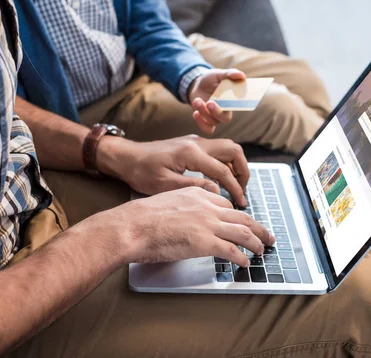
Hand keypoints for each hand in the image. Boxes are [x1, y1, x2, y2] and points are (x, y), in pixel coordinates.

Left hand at [96, 135, 249, 206]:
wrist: (127, 157)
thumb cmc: (141, 172)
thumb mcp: (165, 185)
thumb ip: (194, 187)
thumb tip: (217, 192)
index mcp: (191, 153)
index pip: (223, 170)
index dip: (235, 188)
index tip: (241, 202)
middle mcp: (197, 143)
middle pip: (233, 150)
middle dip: (243, 171)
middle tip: (242, 191)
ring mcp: (195, 141)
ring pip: (228, 148)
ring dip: (236, 166)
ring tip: (235, 186)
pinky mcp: (192, 144)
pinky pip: (217, 151)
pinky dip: (226, 163)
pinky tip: (221, 180)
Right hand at [114, 187, 274, 266]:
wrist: (132, 226)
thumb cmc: (141, 217)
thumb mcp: (166, 200)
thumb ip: (183, 206)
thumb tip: (186, 218)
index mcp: (197, 194)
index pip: (226, 204)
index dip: (238, 216)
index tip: (243, 223)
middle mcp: (207, 207)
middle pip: (242, 217)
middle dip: (258, 228)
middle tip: (267, 235)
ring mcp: (208, 224)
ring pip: (243, 233)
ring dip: (256, 243)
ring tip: (261, 250)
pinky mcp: (205, 242)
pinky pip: (232, 251)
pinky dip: (242, 258)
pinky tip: (245, 264)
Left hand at [189, 68, 245, 133]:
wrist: (197, 85)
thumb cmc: (211, 79)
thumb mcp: (219, 74)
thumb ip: (230, 73)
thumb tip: (242, 75)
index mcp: (232, 101)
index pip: (239, 107)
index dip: (238, 106)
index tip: (230, 100)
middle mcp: (225, 111)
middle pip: (225, 119)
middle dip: (217, 112)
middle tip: (210, 102)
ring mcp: (215, 117)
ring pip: (212, 121)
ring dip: (204, 112)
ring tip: (197, 100)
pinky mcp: (205, 120)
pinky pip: (206, 129)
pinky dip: (201, 123)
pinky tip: (195, 113)